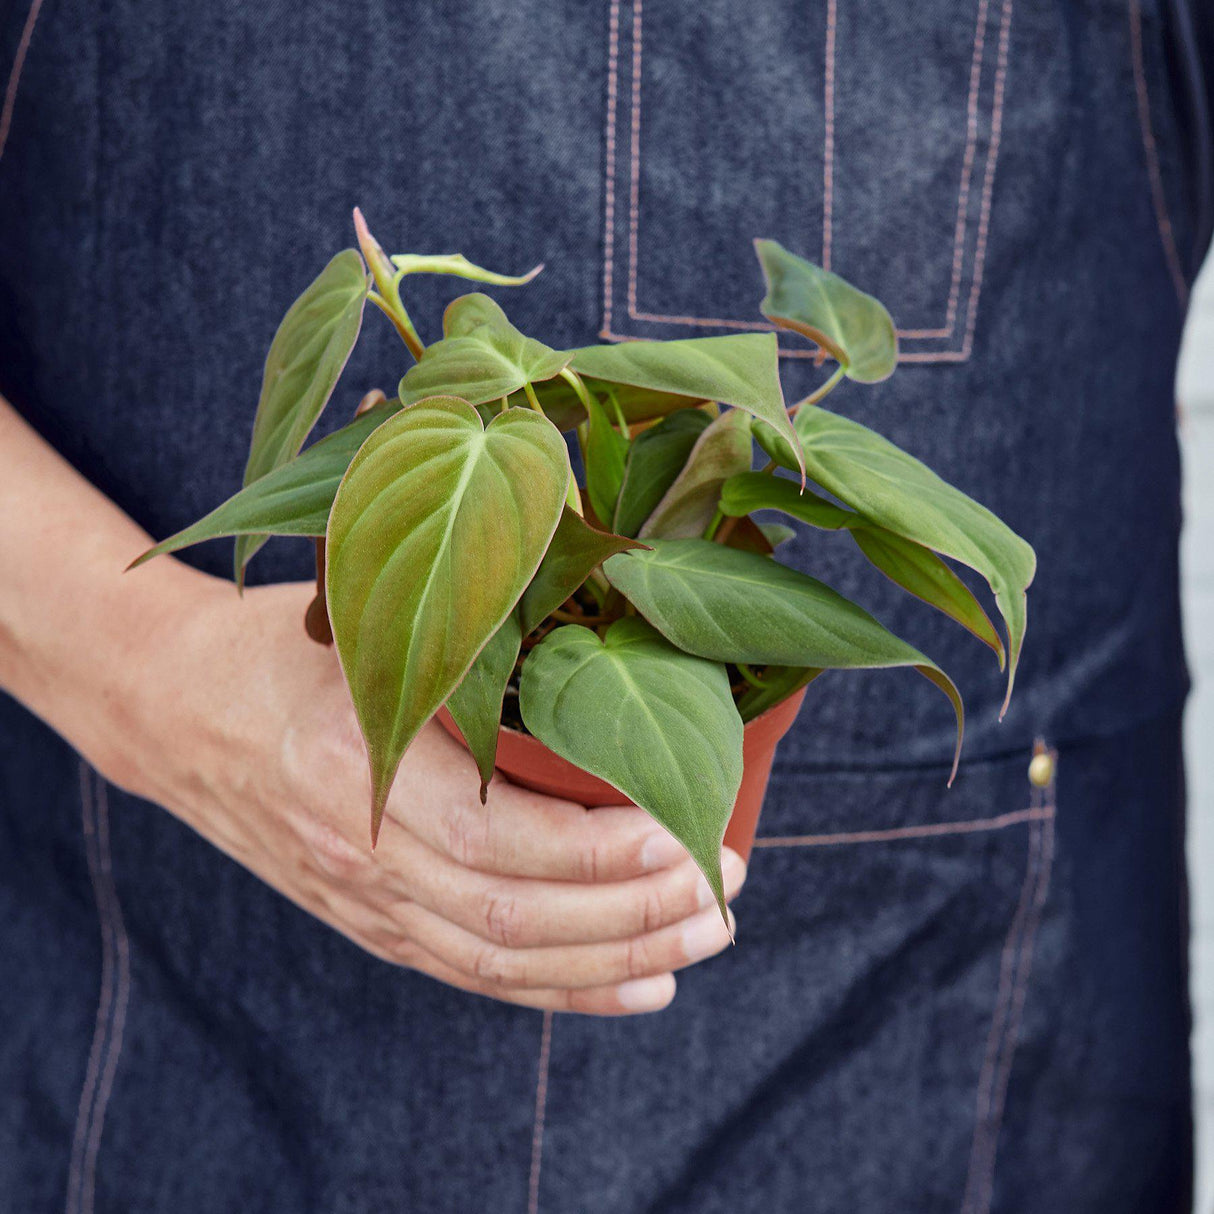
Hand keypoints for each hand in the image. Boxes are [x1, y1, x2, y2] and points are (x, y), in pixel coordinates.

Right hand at [111, 576, 744, 1015]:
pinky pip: (477, 975)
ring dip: (618, 958)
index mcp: (355, 764)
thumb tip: (588, 563)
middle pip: (516, 917)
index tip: (688, 831)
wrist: (177, 710)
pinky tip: (640, 983)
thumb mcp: (357, 610)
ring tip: (707, 937)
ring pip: (506, 960)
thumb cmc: (280, 646)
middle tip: (728, 887)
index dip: (601, 852)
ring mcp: (366, 901)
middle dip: (637, 912)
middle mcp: (362, 853)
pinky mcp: (375, 923)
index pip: (499, 840)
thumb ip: (458, 614)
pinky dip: (566, 988)